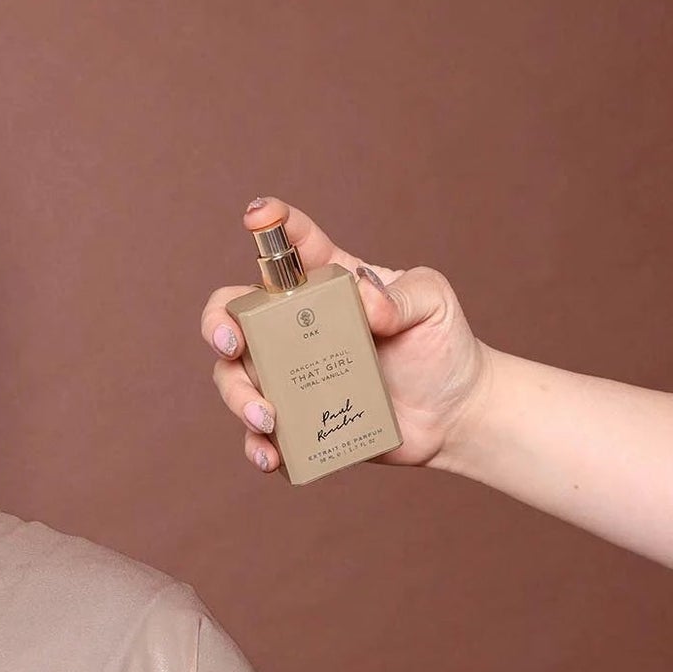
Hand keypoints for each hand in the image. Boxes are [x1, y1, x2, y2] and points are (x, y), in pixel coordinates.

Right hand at [204, 197, 488, 474]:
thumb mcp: (434, 304)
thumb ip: (404, 296)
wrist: (455, 415)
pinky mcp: (296, 422)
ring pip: (234, 379)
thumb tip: (367, 305)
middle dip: (217, 326)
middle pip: (233, 316)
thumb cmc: (442, 347)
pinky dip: (257, 446)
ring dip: (238, 398)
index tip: (257, 216)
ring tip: (268, 420)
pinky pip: (259, 435)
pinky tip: (271, 455)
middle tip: (233, 346)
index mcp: (326, 286)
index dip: (270, 225)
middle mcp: (295, 328)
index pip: (290, 247)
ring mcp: (290, 376)